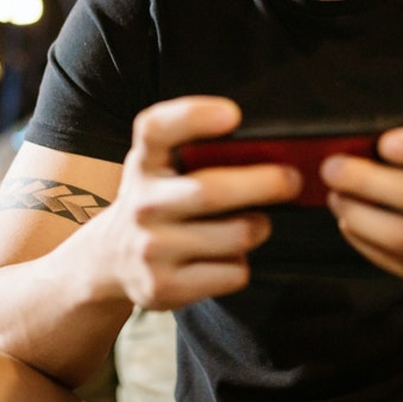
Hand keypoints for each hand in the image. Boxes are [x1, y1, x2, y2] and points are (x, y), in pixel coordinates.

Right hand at [99, 96, 302, 309]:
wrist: (110, 260)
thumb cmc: (160, 201)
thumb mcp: (162, 168)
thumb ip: (200, 154)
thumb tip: (275, 154)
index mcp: (144, 162)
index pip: (156, 129)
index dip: (193, 117)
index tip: (232, 115)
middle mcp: (142, 203)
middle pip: (211, 191)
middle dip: (265, 184)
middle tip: (292, 179)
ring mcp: (150, 248)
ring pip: (236, 235)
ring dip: (259, 227)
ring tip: (258, 222)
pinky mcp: (164, 286)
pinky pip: (233, 272)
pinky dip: (241, 263)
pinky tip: (228, 256)